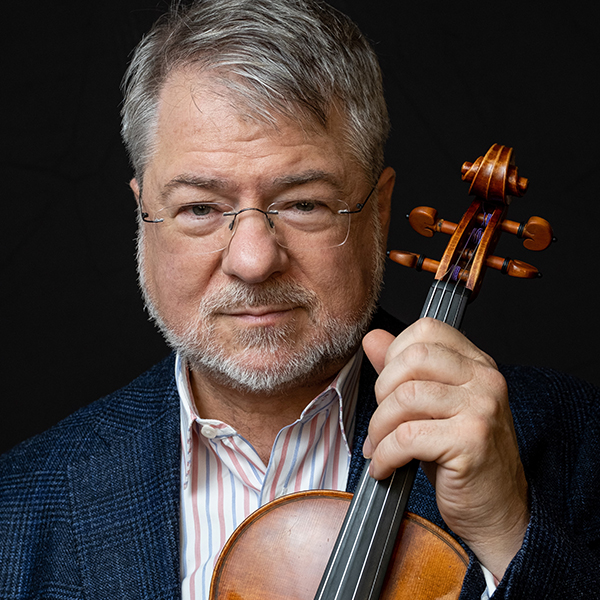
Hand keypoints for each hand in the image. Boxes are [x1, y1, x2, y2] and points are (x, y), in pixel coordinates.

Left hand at [362, 318, 529, 578]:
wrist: (499, 512)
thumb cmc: (463, 458)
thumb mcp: (432, 407)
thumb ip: (403, 370)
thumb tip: (373, 338)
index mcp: (477, 364)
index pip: (427, 330)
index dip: (395, 353)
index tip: (387, 385)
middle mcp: (484, 380)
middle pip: (412, 358)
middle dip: (382, 390)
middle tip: (381, 420)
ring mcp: (481, 409)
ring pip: (405, 398)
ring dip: (379, 427)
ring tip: (378, 446)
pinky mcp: (470, 442)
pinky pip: (407, 437)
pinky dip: (385, 455)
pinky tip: (384, 468)